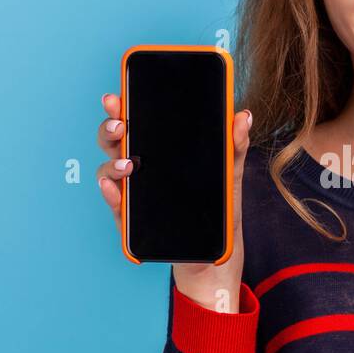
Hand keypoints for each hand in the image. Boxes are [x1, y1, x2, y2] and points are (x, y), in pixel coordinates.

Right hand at [96, 93, 253, 310]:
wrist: (215, 258)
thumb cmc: (218, 213)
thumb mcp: (230, 176)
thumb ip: (235, 146)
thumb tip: (243, 116)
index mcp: (161, 152)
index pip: (138, 123)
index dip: (123, 107)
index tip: (119, 94)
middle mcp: (141, 168)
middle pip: (116, 141)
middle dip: (111, 127)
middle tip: (121, 123)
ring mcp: (134, 194)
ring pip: (110, 169)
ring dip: (113, 162)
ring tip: (129, 163)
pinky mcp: (132, 221)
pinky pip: (116, 205)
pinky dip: (111, 194)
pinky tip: (115, 187)